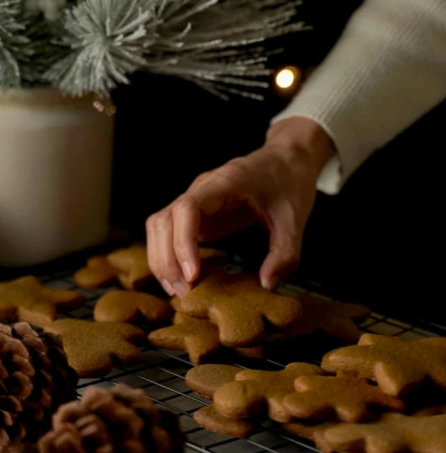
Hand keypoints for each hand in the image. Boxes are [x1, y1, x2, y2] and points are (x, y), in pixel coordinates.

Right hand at [146, 116, 334, 296]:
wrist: (287, 159)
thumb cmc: (289, 182)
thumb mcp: (295, 218)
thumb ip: (284, 252)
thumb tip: (267, 285)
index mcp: (224, 183)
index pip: (187, 208)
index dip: (183, 242)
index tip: (194, 274)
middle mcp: (201, 189)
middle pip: (163, 220)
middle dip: (167, 259)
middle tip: (185, 293)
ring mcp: (195, 200)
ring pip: (158, 226)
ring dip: (161, 259)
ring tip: (178, 291)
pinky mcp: (195, 212)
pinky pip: (168, 231)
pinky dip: (167, 255)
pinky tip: (181, 278)